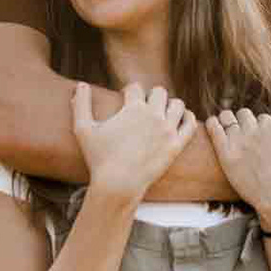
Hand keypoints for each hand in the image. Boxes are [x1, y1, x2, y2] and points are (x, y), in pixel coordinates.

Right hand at [72, 82, 196, 202]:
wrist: (118, 185)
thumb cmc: (98, 158)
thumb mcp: (83, 130)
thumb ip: (80, 105)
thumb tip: (80, 84)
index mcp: (133, 108)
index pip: (135, 87)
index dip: (129, 91)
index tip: (126, 98)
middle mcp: (153, 115)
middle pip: (159, 92)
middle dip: (151, 96)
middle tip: (144, 106)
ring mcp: (167, 130)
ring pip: (177, 104)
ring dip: (169, 105)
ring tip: (161, 113)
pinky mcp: (176, 146)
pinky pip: (190, 124)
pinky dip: (188, 117)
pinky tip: (181, 118)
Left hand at [206, 109, 270, 227]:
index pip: (261, 118)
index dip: (260, 129)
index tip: (259, 139)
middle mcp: (255, 130)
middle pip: (244, 115)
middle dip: (244, 123)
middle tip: (243, 135)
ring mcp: (239, 141)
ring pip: (227, 118)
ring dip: (227, 120)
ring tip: (226, 128)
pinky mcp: (225, 153)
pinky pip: (214, 128)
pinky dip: (212, 123)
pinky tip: (213, 124)